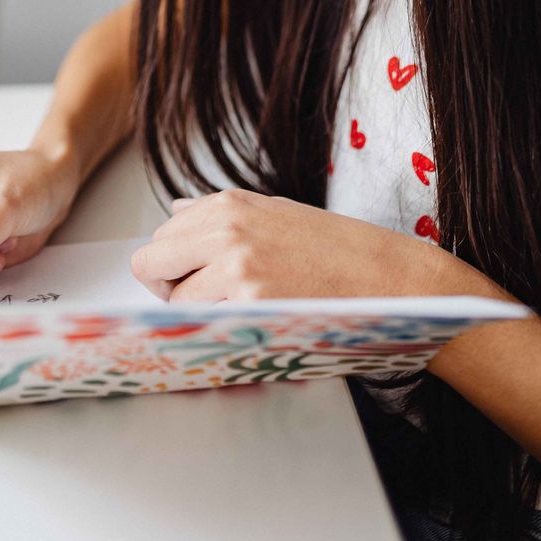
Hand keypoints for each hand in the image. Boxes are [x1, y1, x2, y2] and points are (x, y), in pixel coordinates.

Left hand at [130, 189, 489, 303]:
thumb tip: (176, 211)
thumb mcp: (276, 214)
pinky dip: (217, 336)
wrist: (390, 279)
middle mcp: (226, 229)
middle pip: (150, 264)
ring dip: (195, 317)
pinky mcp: (251, 304)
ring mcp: (236, 267)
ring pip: (174, 302)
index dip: (172, 266)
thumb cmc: (337, 249)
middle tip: (203, 304)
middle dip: (167, 288)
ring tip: (237, 318)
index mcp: (230, 204)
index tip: (193, 281)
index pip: (162, 236)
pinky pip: (204, 327)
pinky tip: (248, 331)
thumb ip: (221, 216)